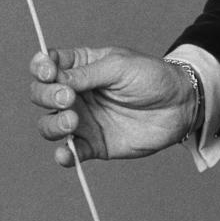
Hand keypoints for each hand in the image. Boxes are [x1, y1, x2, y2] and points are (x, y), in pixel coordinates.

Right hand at [29, 46, 197, 166]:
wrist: (179, 104)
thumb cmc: (152, 76)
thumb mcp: (119, 66)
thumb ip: (86, 74)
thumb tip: (55, 80)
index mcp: (81, 66)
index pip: (47, 65)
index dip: (40, 68)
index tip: (48, 73)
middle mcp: (77, 93)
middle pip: (41, 95)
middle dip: (45, 96)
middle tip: (67, 98)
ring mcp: (83, 119)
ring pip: (49, 125)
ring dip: (53, 124)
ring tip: (72, 120)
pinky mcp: (94, 144)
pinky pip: (70, 153)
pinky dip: (63, 155)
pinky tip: (67, 153)